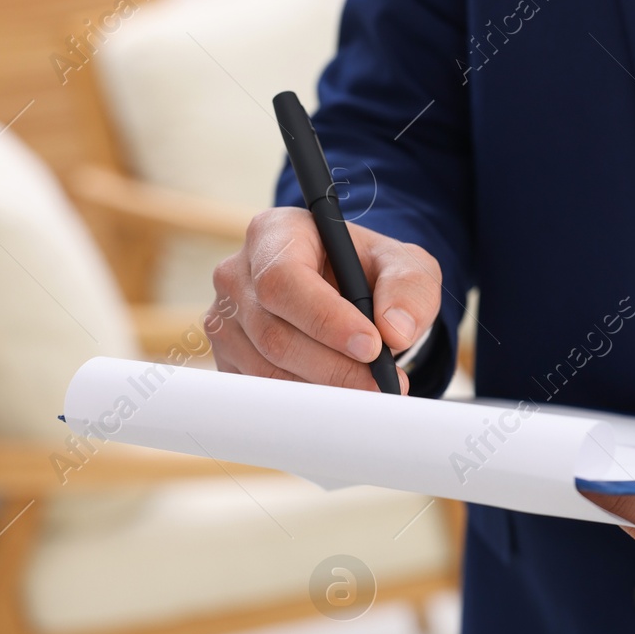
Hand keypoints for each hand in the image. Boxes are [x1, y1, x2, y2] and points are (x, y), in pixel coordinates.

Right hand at [207, 207, 441, 390]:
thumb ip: (409, 288)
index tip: (371, 346)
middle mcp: (238, 273)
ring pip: (265, 367)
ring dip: (321, 388)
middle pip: (273, 332)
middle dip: (333, 367)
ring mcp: (225, 316)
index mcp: (275, 233)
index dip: (326, 319)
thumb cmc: (369, 270)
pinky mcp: (227, 355)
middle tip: (381, 383)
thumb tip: (396, 331)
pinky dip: (301, 400)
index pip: (284, 280)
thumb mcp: (404, 266)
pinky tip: (336, 395)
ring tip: (366, 390)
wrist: (347, 288)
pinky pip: (258, 387)